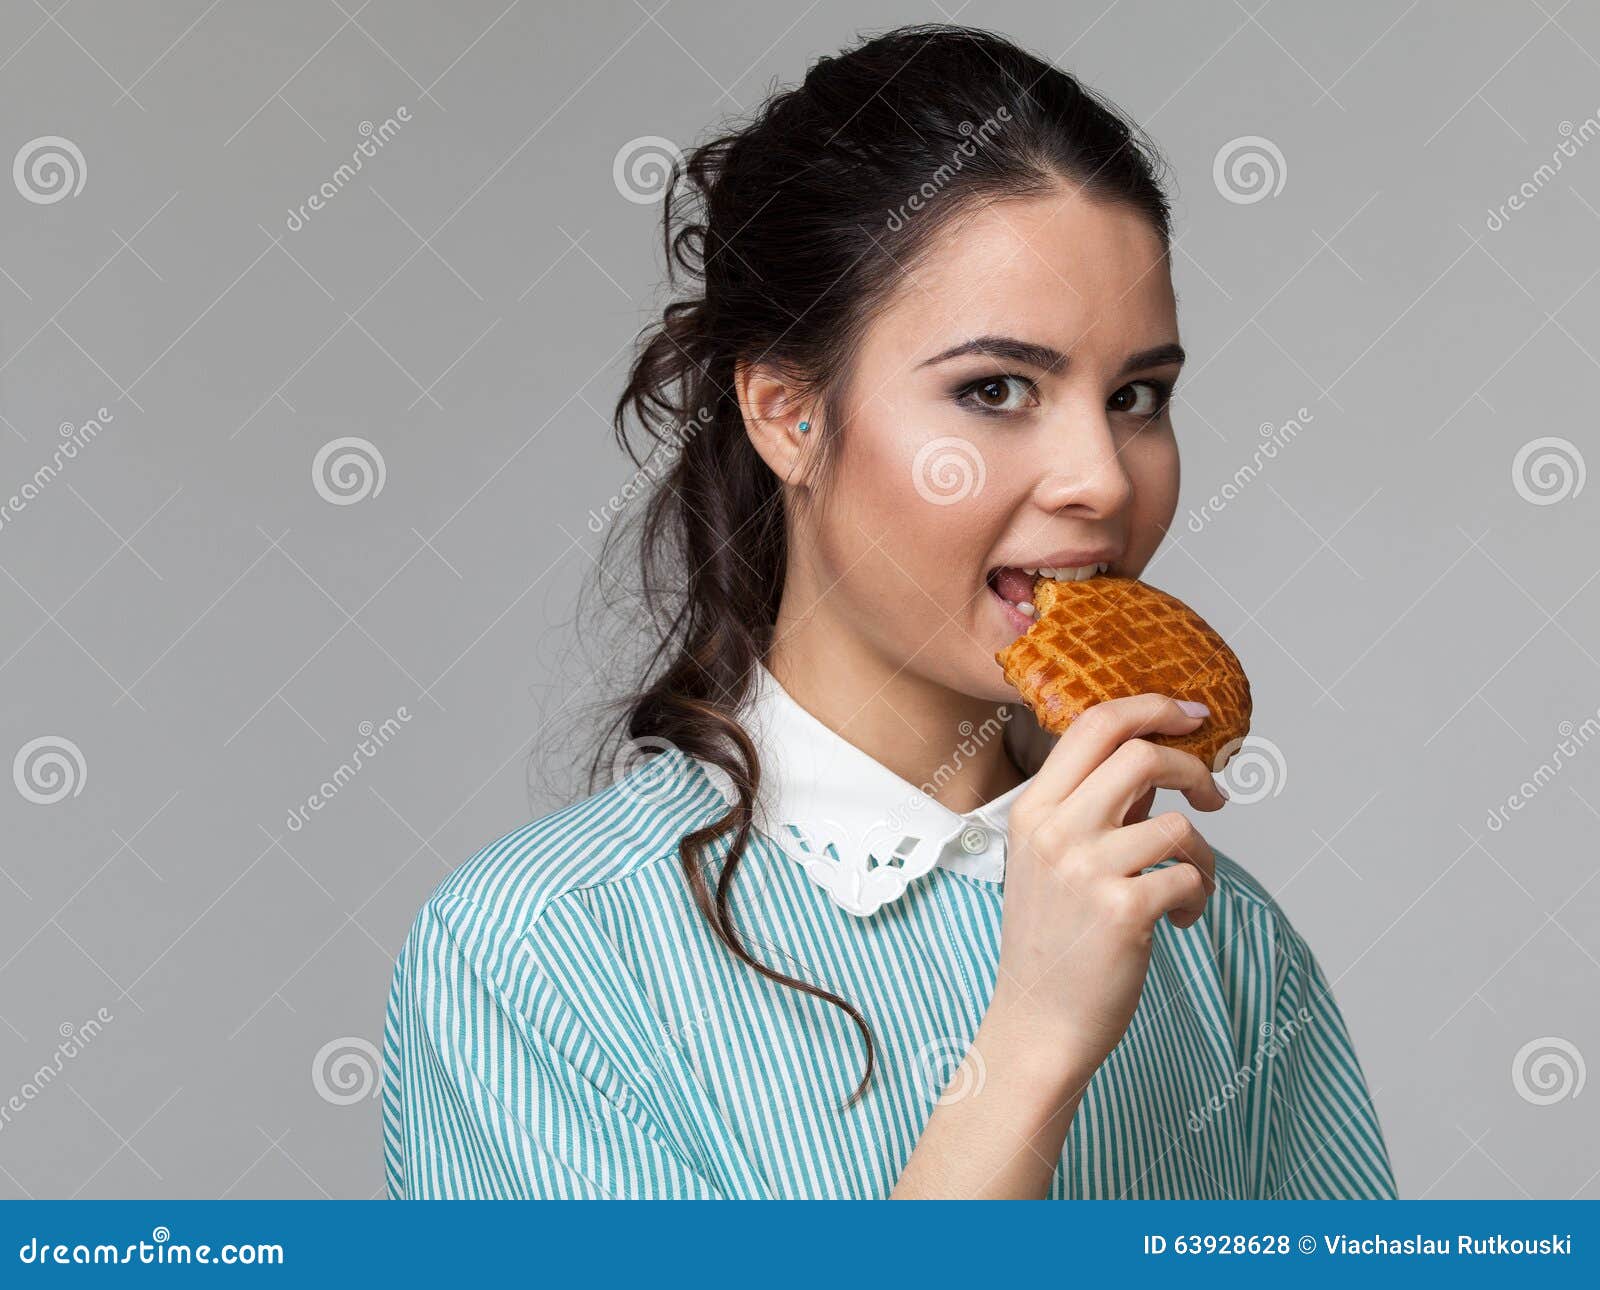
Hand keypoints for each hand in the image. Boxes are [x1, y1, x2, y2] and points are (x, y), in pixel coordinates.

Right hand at [988, 693, 1226, 1078]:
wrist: (1039, 1023)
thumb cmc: (1052, 940)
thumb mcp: (1050, 860)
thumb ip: (1092, 807)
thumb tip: (1152, 761)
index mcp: (1032, 809)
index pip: (1093, 725)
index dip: (1151, 707)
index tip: (1191, 715)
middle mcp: (1054, 831)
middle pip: (1141, 756)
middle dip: (1192, 768)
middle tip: (1213, 795)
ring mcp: (1086, 870)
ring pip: (1177, 822)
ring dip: (1201, 852)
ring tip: (1190, 881)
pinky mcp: (1124, 911)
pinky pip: (1189, 877)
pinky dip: (1200, 896)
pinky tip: (1182, 919)